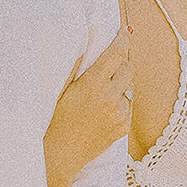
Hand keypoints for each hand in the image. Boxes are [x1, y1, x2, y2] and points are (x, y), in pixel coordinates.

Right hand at [45, 29, 132, 186]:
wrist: (61, 153)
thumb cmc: (55, 119)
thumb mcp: (61, 88)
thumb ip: (77, 63)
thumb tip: (87, 40)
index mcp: (93, 83)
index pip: (116, 53)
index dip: (123, 39)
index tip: (125, 32)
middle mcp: (110, 97)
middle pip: (128, 67)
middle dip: (122, 61)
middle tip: (113, 61)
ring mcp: (119, 113)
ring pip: (130, 88)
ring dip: (121, 84)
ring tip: (103, 91)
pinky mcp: (124, 126)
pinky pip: (129, 106)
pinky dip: (121, 102)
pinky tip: (105, 108)